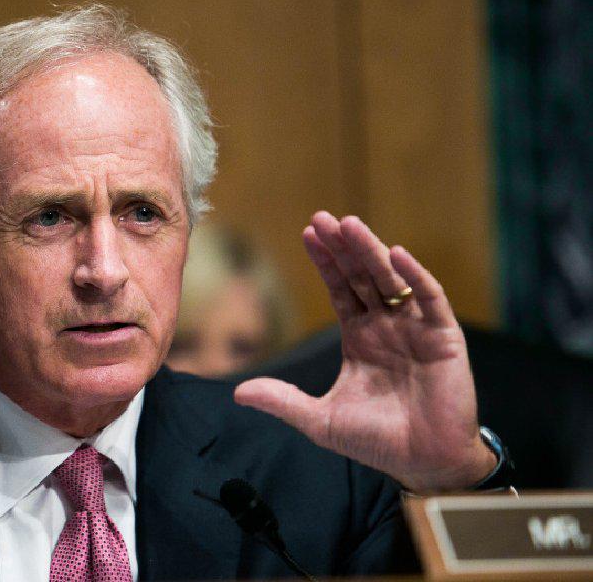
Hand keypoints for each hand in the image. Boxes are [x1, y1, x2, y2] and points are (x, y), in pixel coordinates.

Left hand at [233, 212, 495, 492]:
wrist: (423, 464)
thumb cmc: (376, 441)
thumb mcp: (319, 420)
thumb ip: (282, 401)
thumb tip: (237, 392)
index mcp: (360, 337)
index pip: (340, 289)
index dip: (325, 262)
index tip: (307, 233)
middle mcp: (387, 326)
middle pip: (362, 276)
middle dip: (343, 247)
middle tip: (322, 218)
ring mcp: (416, 329)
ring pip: (391, 280)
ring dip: (371, 251)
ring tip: (350, 224)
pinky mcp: (444, 338)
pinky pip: (430, 300)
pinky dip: (415, 277)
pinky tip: (396, 255)